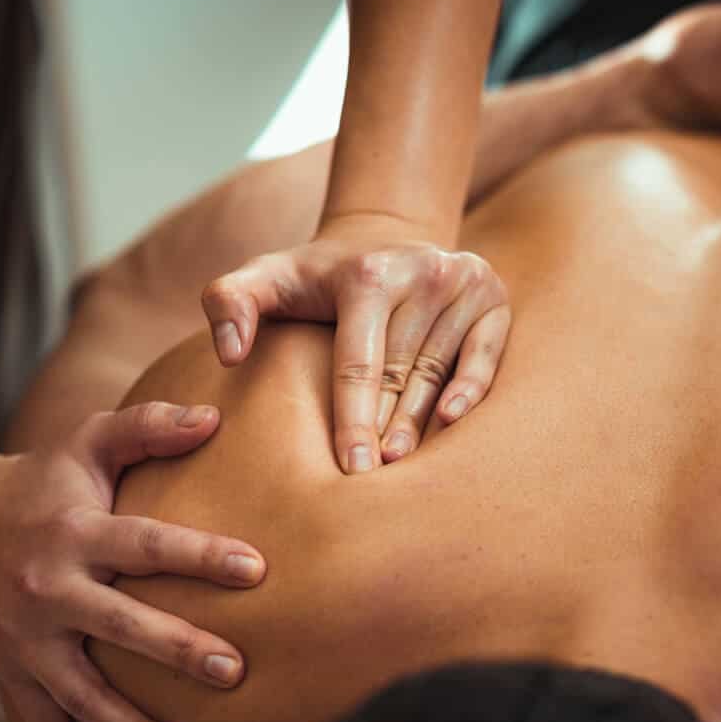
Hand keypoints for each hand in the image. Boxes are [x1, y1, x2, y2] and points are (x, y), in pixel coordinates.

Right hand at [0, 402, 265, 721]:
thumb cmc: (51, 480)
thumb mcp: (91, 439)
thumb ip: (149, 425)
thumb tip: (214, 416)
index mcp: (74, 531)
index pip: (146, 544)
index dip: (201, 556)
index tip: (257, 570)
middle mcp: (48, 590)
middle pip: (118, 626)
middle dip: (176, 651)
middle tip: (234, 671)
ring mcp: (27, 642)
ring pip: (81, 696)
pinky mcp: (14, 676)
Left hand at [201, 216, 510, 472]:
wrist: (380, 240)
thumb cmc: (316, 276)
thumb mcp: (265, 276)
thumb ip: (229, 302)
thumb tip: (230, 353)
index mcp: (367, 273)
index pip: (358, 363)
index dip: (352, 421)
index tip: (348, 471)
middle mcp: (422, 272)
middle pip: (400, 372)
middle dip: (384, 430)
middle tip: (371, 482)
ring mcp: (462, 283)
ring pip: (437, 371)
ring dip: (420, 423)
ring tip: (400, 466)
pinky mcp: (491, 298)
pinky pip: (485, 354)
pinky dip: (472, 388)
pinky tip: (453, 422)